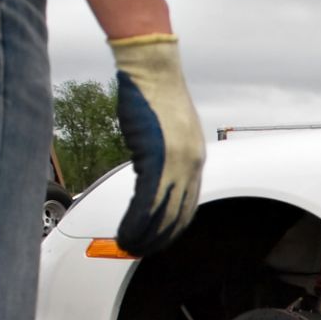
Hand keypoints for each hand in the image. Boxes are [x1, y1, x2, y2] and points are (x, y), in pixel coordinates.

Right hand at [109, 34, 202, 256]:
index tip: (157, 239)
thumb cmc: (154, 94)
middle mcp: (191, 165)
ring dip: (144, 235)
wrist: (153, 69)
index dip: (172, 227)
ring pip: (162, 214)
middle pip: (178, 215)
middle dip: (159, 238)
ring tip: (128, 246)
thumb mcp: (166, 130)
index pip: (188, 205)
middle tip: (140, 251)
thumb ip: (163, 153)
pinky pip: (148, 201)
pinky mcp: (158, 159)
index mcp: (196, 160)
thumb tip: (151, 169)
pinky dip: (135, 222)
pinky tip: (125, 233)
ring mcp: (177, 163)